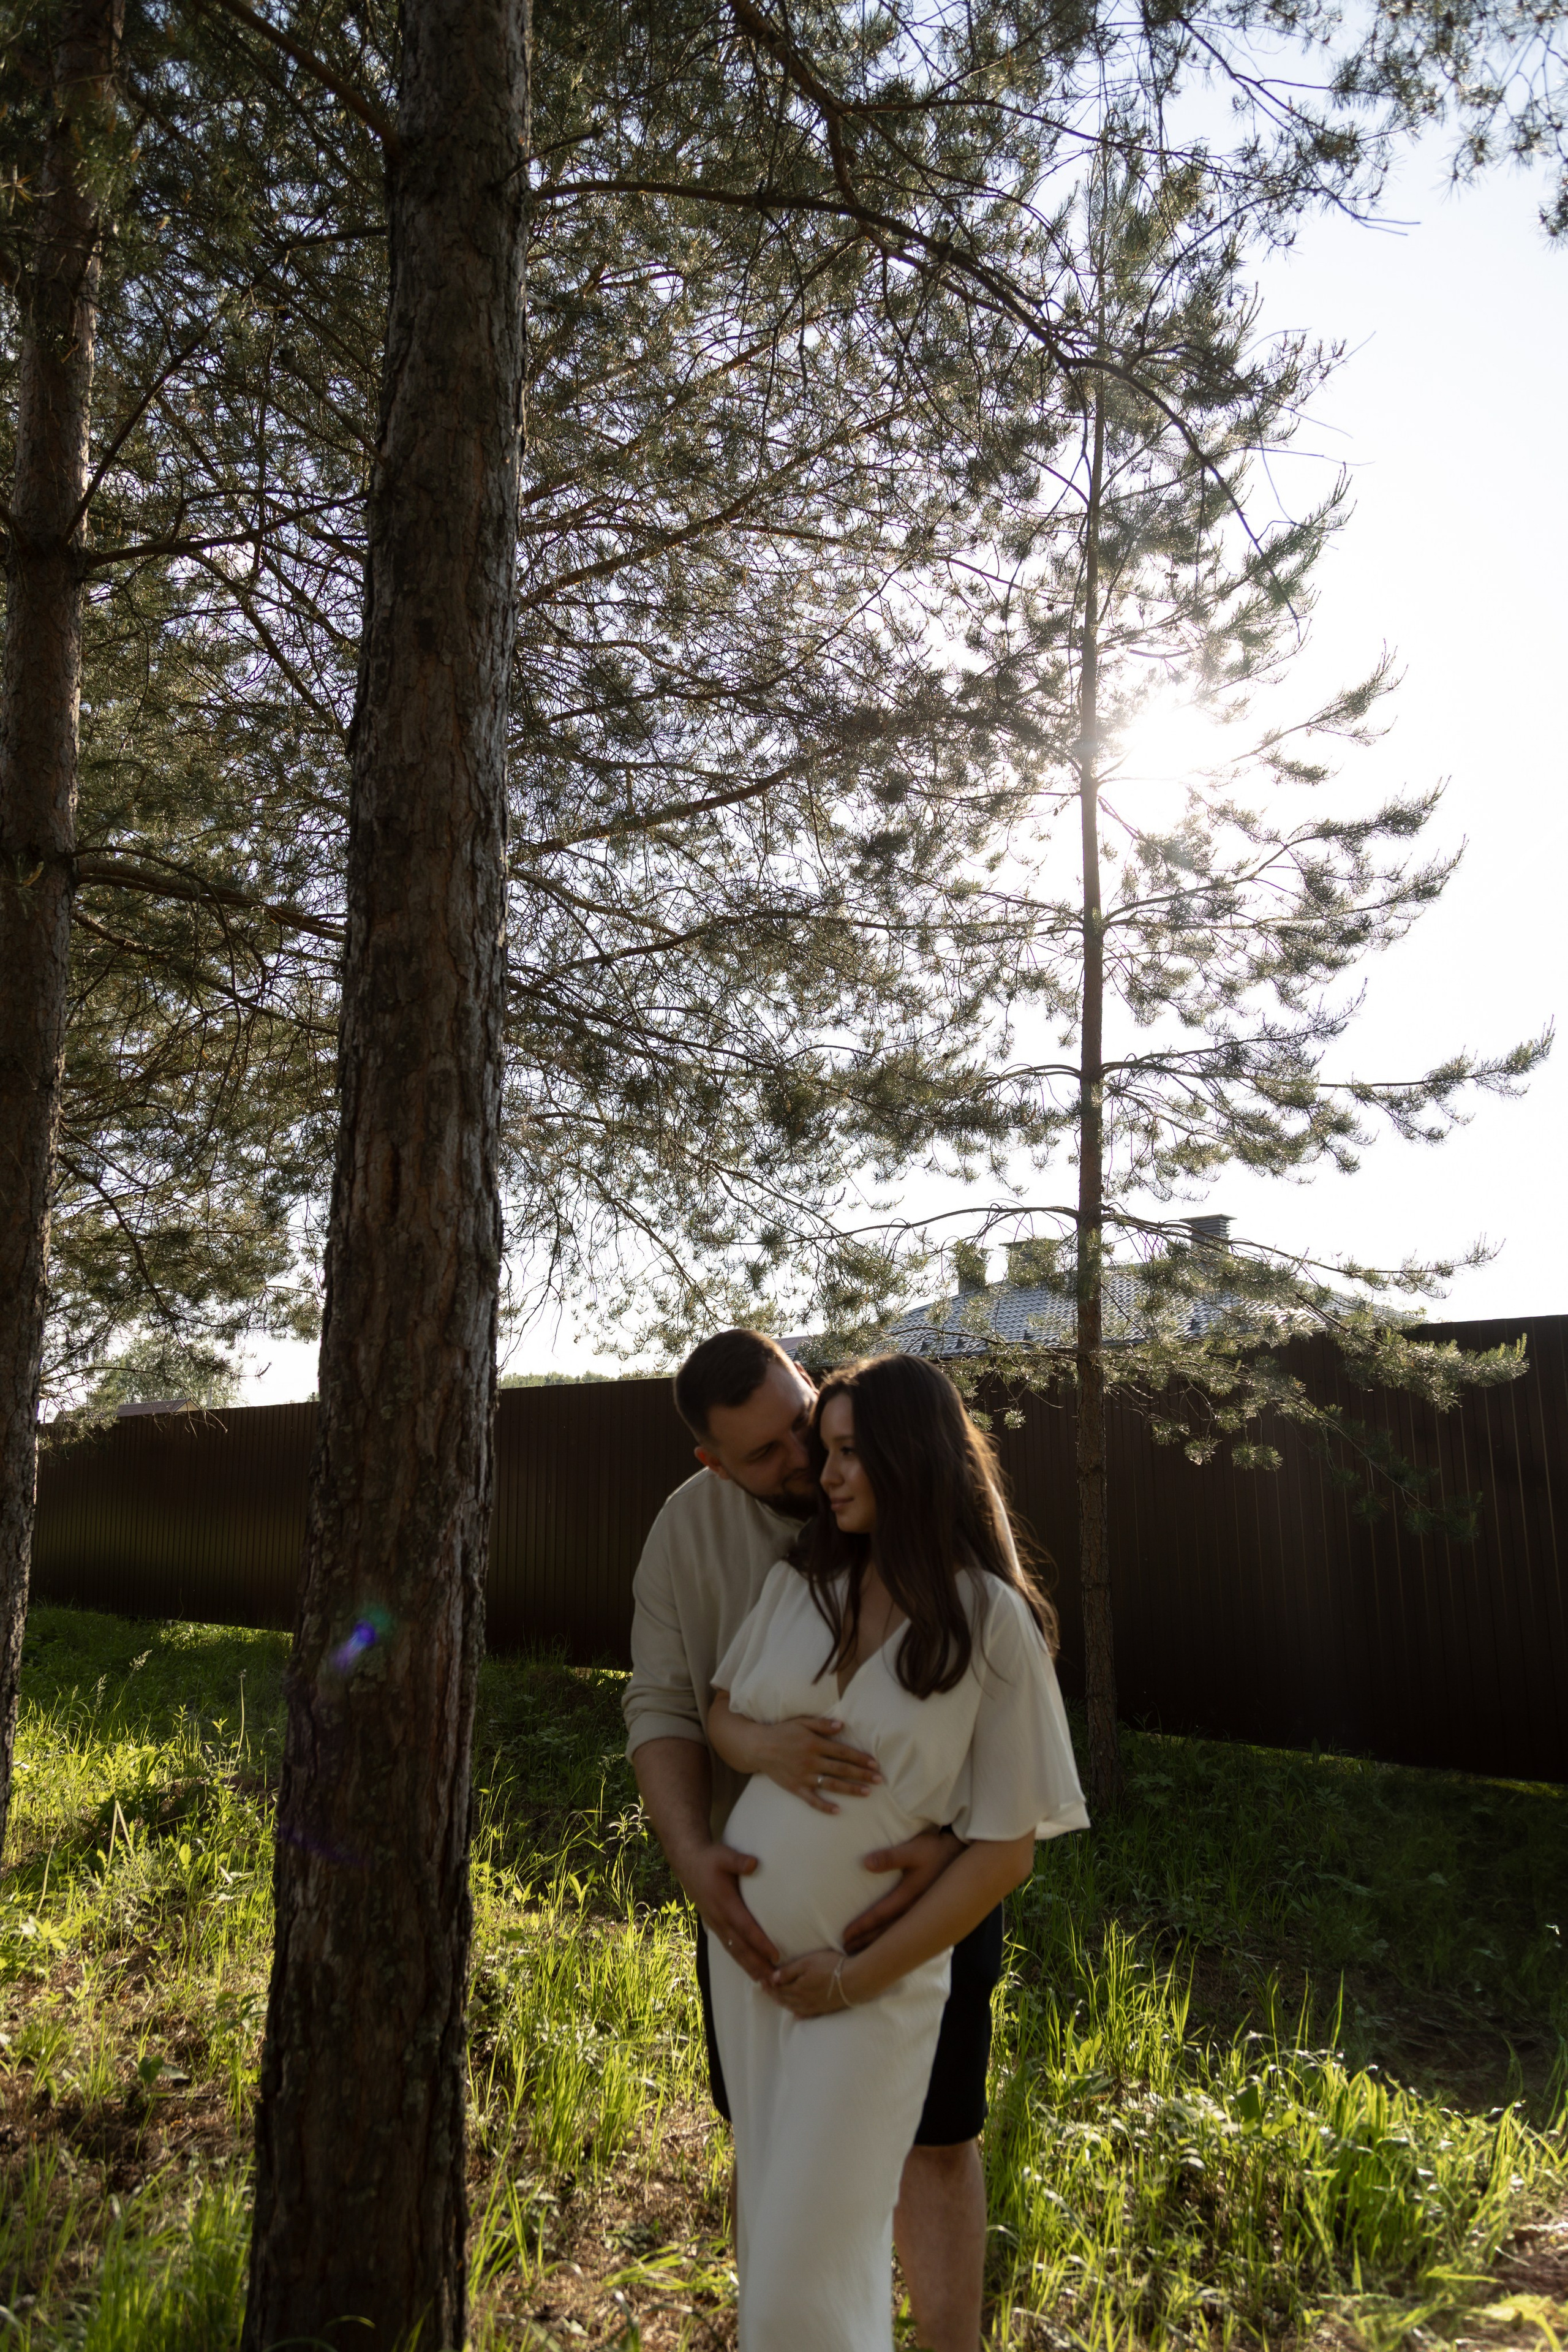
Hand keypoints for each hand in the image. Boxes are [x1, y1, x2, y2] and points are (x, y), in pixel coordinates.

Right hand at [681, 1840, 778, 1982]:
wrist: (688, 1862)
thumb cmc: (709, 1859)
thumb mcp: (723, 1855)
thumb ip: (738, 1861)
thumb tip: (753, 1864)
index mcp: (725, 1904)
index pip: (746, 1927)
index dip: (761, 1943)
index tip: (776, 1956)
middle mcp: (720, 1919)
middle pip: (741, 1947)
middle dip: (758, 1965)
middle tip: (775, 1981)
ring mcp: (716, 1924)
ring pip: (734, 1951)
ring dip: (749, 1967)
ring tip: (765, 1983)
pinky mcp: (715, 1925)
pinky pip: (729, 1947)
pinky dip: (740, 1960)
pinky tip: (749, 1969)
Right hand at [751, 1715, 881, 1813]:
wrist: (759, 1747)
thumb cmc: (782, 1732)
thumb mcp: (802, 1722)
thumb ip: (822, 1724)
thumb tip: (842, 1725)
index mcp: (815, 1744)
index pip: (843, 1753)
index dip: (860, 1758)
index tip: (874, 1764)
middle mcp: (812, 1761)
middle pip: (841, 1769)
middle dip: (862, 1775)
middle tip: (879, 1780)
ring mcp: (804, 1776)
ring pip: (831, 1784)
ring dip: (850, 1789)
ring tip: (867, 1793)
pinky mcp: (796, 1788)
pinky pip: (812, 1800)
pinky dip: (825, 1806)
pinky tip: (838, 1810)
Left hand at [767, 1945, 863, 2017]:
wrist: (854, 1981)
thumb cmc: (831, 1967)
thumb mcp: (807, 1963)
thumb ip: (789, 1971)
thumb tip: (772, 1979)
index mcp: (797, 1989)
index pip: (778, 1988)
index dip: (768, 1985)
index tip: (760, 1980)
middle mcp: (803, 2001)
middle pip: (784, 1999)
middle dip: (773, 1994)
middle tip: (765, 1989)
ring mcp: (814, 2007)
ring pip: (793, 2007)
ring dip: (783, 2003)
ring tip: (776, 1999)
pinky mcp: (824, 2010)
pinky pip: (806, 2014)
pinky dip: (798, 2014)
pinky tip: (797, 2015)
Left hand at [841, 1827, 962, 1951]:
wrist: (963, 1856)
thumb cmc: (936, 1850)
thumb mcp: (914, 1849)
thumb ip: (890, 1857)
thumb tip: (865, 1864)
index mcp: (908, 1896)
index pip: (879, 1915)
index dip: (861, 1926)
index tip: (845, 1936)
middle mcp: (915, 1910)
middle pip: (886, 1932)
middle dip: (865, 1942)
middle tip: (847, 1950)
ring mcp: (924, 1914)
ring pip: (897, 1935)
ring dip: (879, 1945)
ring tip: (862, 1954)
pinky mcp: (930, 1914)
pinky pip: (909, 1933)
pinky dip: (896, 1942)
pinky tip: (892, 1948)